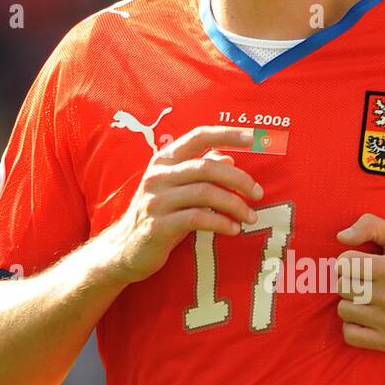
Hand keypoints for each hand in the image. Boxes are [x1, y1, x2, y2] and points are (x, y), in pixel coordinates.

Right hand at [106, 125, 263, 284]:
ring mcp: (155, 200)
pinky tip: (233, 230)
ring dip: (234, 205)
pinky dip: (220, 223)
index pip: (198, 137)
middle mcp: (158, 176)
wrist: (125, 249)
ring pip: (205, 193)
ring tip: (250, 217)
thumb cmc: (159, 215)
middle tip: (259, 193)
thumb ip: (200, 171)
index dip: (226, 134)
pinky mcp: (157, 226)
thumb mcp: (177, 188)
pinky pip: (197, 219)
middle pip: (207, 167)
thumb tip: (229, 156)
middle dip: (239, 179)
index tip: (252, 138)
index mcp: (164, 160)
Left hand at [335, 214, 384, 351]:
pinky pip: (349, 334)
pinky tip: (369, 319)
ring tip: (370, 300)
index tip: (362, 265)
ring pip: (343, 310)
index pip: (343, 263)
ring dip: (352, 304)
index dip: (349, 262)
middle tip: (368, 283)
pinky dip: (354, 326)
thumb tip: (341, 237)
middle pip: (341, 287)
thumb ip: (370, 225)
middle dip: (351, 282)